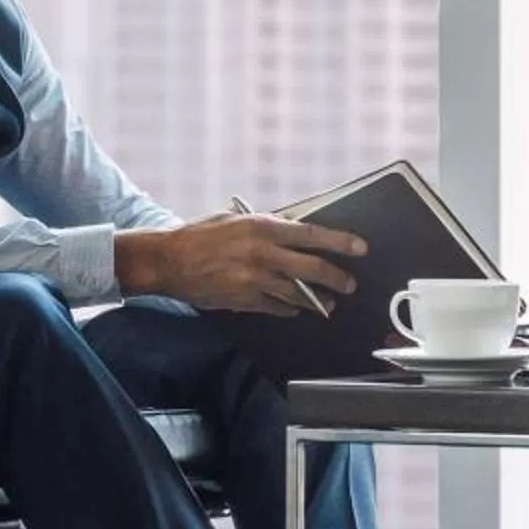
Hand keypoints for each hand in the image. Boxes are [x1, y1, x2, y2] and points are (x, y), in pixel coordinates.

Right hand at [114, 215, 366, 316]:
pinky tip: (297, 308)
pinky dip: (290, 308)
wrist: (168, 260)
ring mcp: (254, 280)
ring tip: (330, 302)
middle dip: (337, 278)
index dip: (340, 242)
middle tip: (349, 284)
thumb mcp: (236, 219)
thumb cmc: (200, 235)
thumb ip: (266, 226)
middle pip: (312, 269)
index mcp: (262, 227)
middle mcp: (262, 254)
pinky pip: (276, 307)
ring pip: (298, 294)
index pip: (311, 234)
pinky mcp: (244, 300)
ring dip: (318, 300)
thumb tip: (294, 231)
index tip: (360, 247)